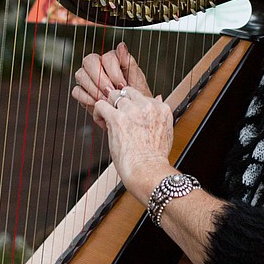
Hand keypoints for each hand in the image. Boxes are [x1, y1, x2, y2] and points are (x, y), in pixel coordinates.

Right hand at [72, 42, 151, 130]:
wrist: (131, 114)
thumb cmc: (135, 96)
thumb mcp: (137, 81)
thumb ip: (129, 63)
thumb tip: (121, 46)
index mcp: (113, 59)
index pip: (107, 57)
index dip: (114, 72)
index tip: (122, 86)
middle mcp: (98, 65)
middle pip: (89, 61)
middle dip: (101, 79)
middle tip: (111, 92)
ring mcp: (88, 77)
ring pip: (80, 74)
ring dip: (94, 88)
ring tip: (106, 99)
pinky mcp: (82, 91)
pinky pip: (76, 90)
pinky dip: (86, 98)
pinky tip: (98, 104)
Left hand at [93, 86, 173, 202]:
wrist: (148, 171)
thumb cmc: (154, 159)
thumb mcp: (165, 132)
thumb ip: (160, 115)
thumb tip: (158, 97)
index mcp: (161, 109)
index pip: (141, 97)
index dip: (133, 107)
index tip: (130, 121)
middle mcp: (148, 106)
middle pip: (127, 92)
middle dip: (120, 102)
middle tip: (116, 117)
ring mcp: (132, 111)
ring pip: (113, 95)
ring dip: (109, 107)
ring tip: (108, 121)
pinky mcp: (117, 118)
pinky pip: (101, 105)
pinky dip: (98, 113)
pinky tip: (101, 123)